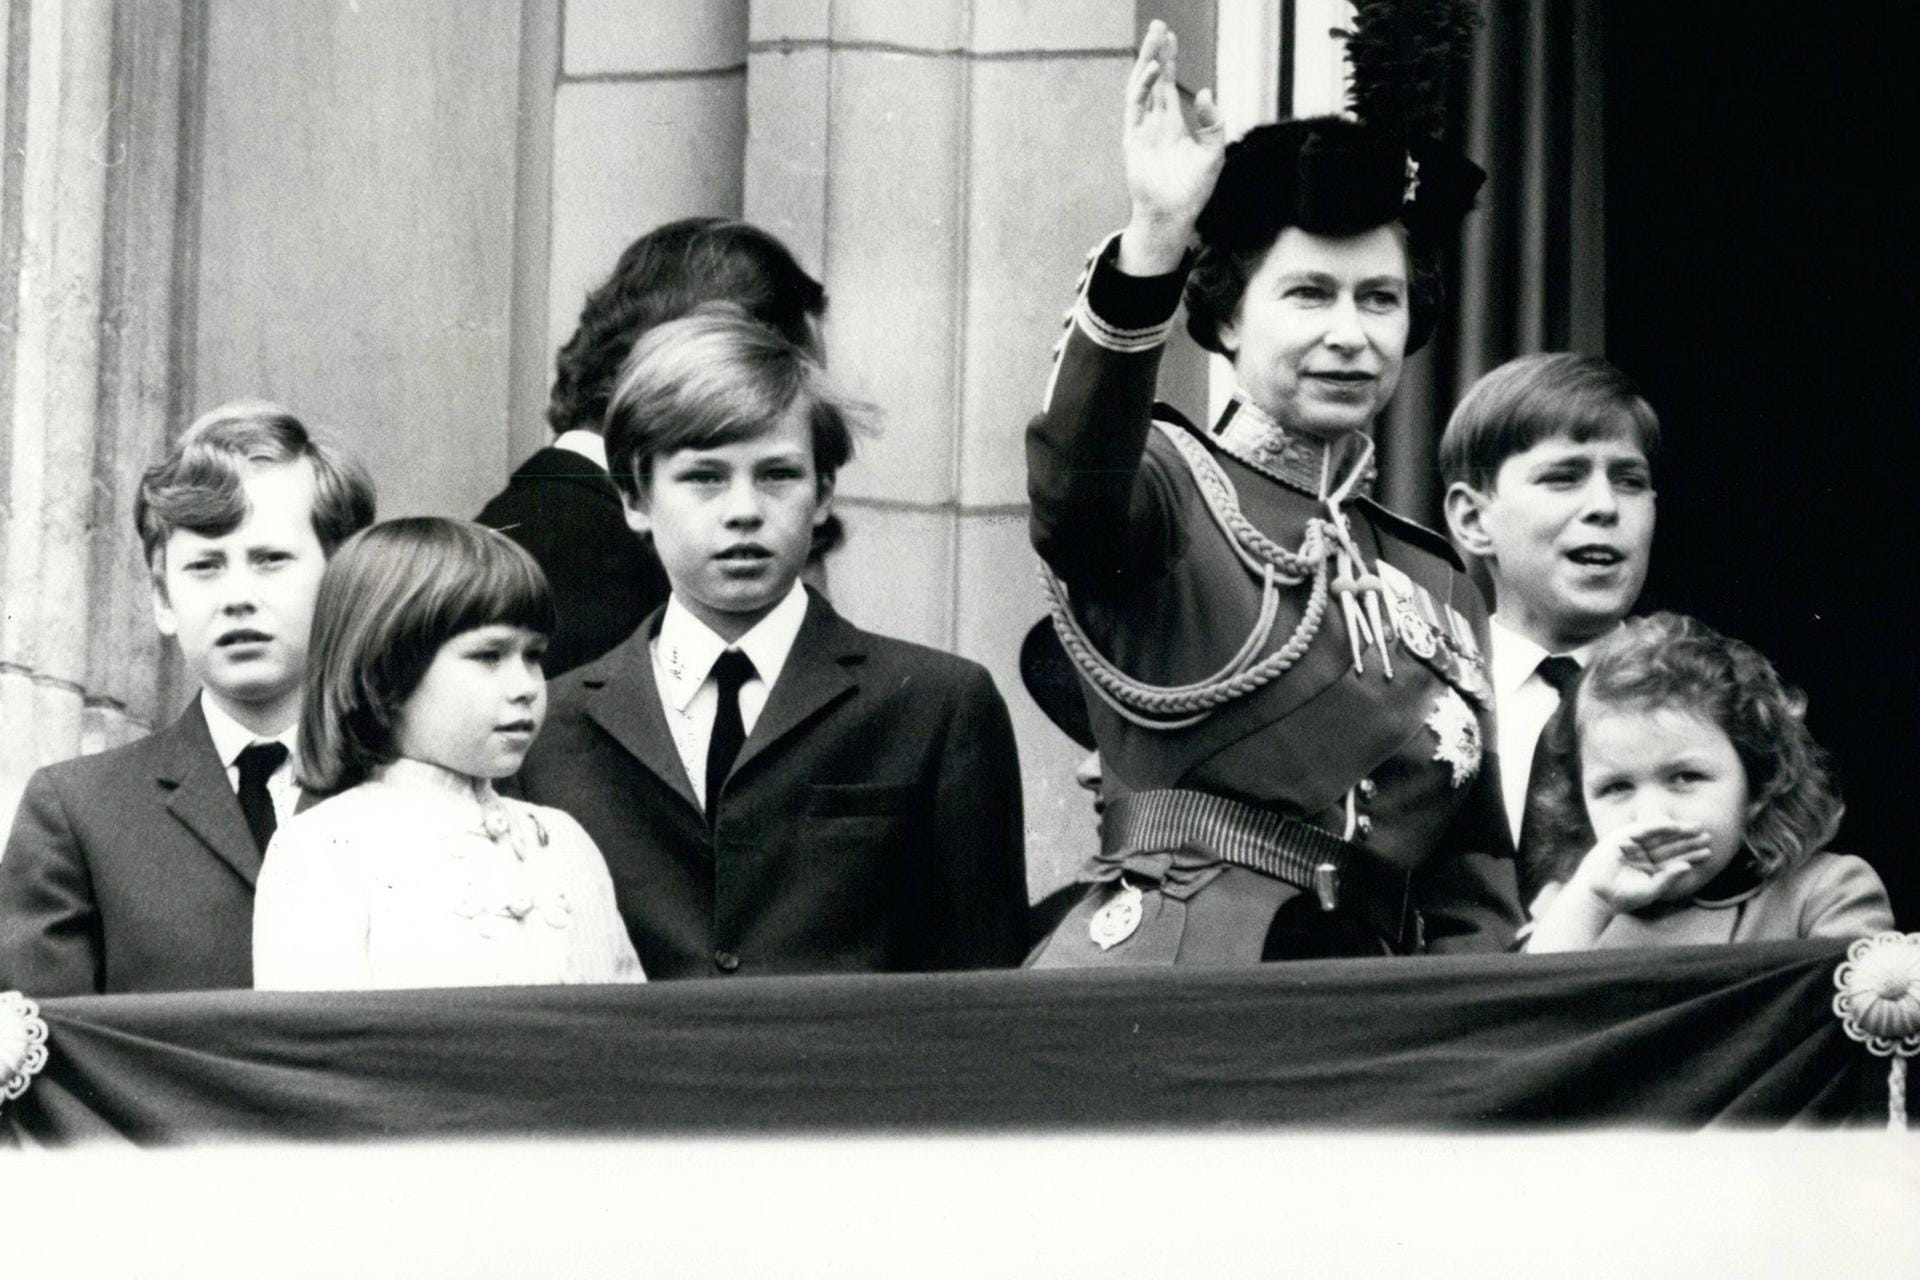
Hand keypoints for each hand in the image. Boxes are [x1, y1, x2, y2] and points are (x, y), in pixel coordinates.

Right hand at [1118, 21, 1225, 274]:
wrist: (1174, 215)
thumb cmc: (1193, 190)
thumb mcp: (1213, 152)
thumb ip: (1213, 122)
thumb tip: (1203, 92)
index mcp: (1172, 125)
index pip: (1167, 85)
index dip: (1169, 60)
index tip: (1170, 36)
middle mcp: (1155, 124)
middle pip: (1152, 79)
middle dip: (1154, 52)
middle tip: (1158, 25)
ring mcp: (1142, 130)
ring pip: (1141, 87)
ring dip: (1146, 62)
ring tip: (1154, 38)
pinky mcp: (1133, 140)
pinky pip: (1136, 107)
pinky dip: (1142, 87)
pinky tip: (1151, 70)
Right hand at [1572, 820, 1714, 913]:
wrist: (1597, 895)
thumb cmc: (1623, 897)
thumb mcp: (1651, 889)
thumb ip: (1669, 878)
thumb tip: (1688, 868)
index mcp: (1651, 869)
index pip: (1674, 860)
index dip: (1691, 856)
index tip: (1708, 852)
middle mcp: (1643, 855)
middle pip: (1670, 846)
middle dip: (1688, 841)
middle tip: (1708, 836)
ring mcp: (1633, 845)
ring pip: (1660, 836)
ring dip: (1678, 831)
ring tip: (1697, 828)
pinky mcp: (1621, 837)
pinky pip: (1643, 829)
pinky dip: (1658, 826)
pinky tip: (1675, 826)